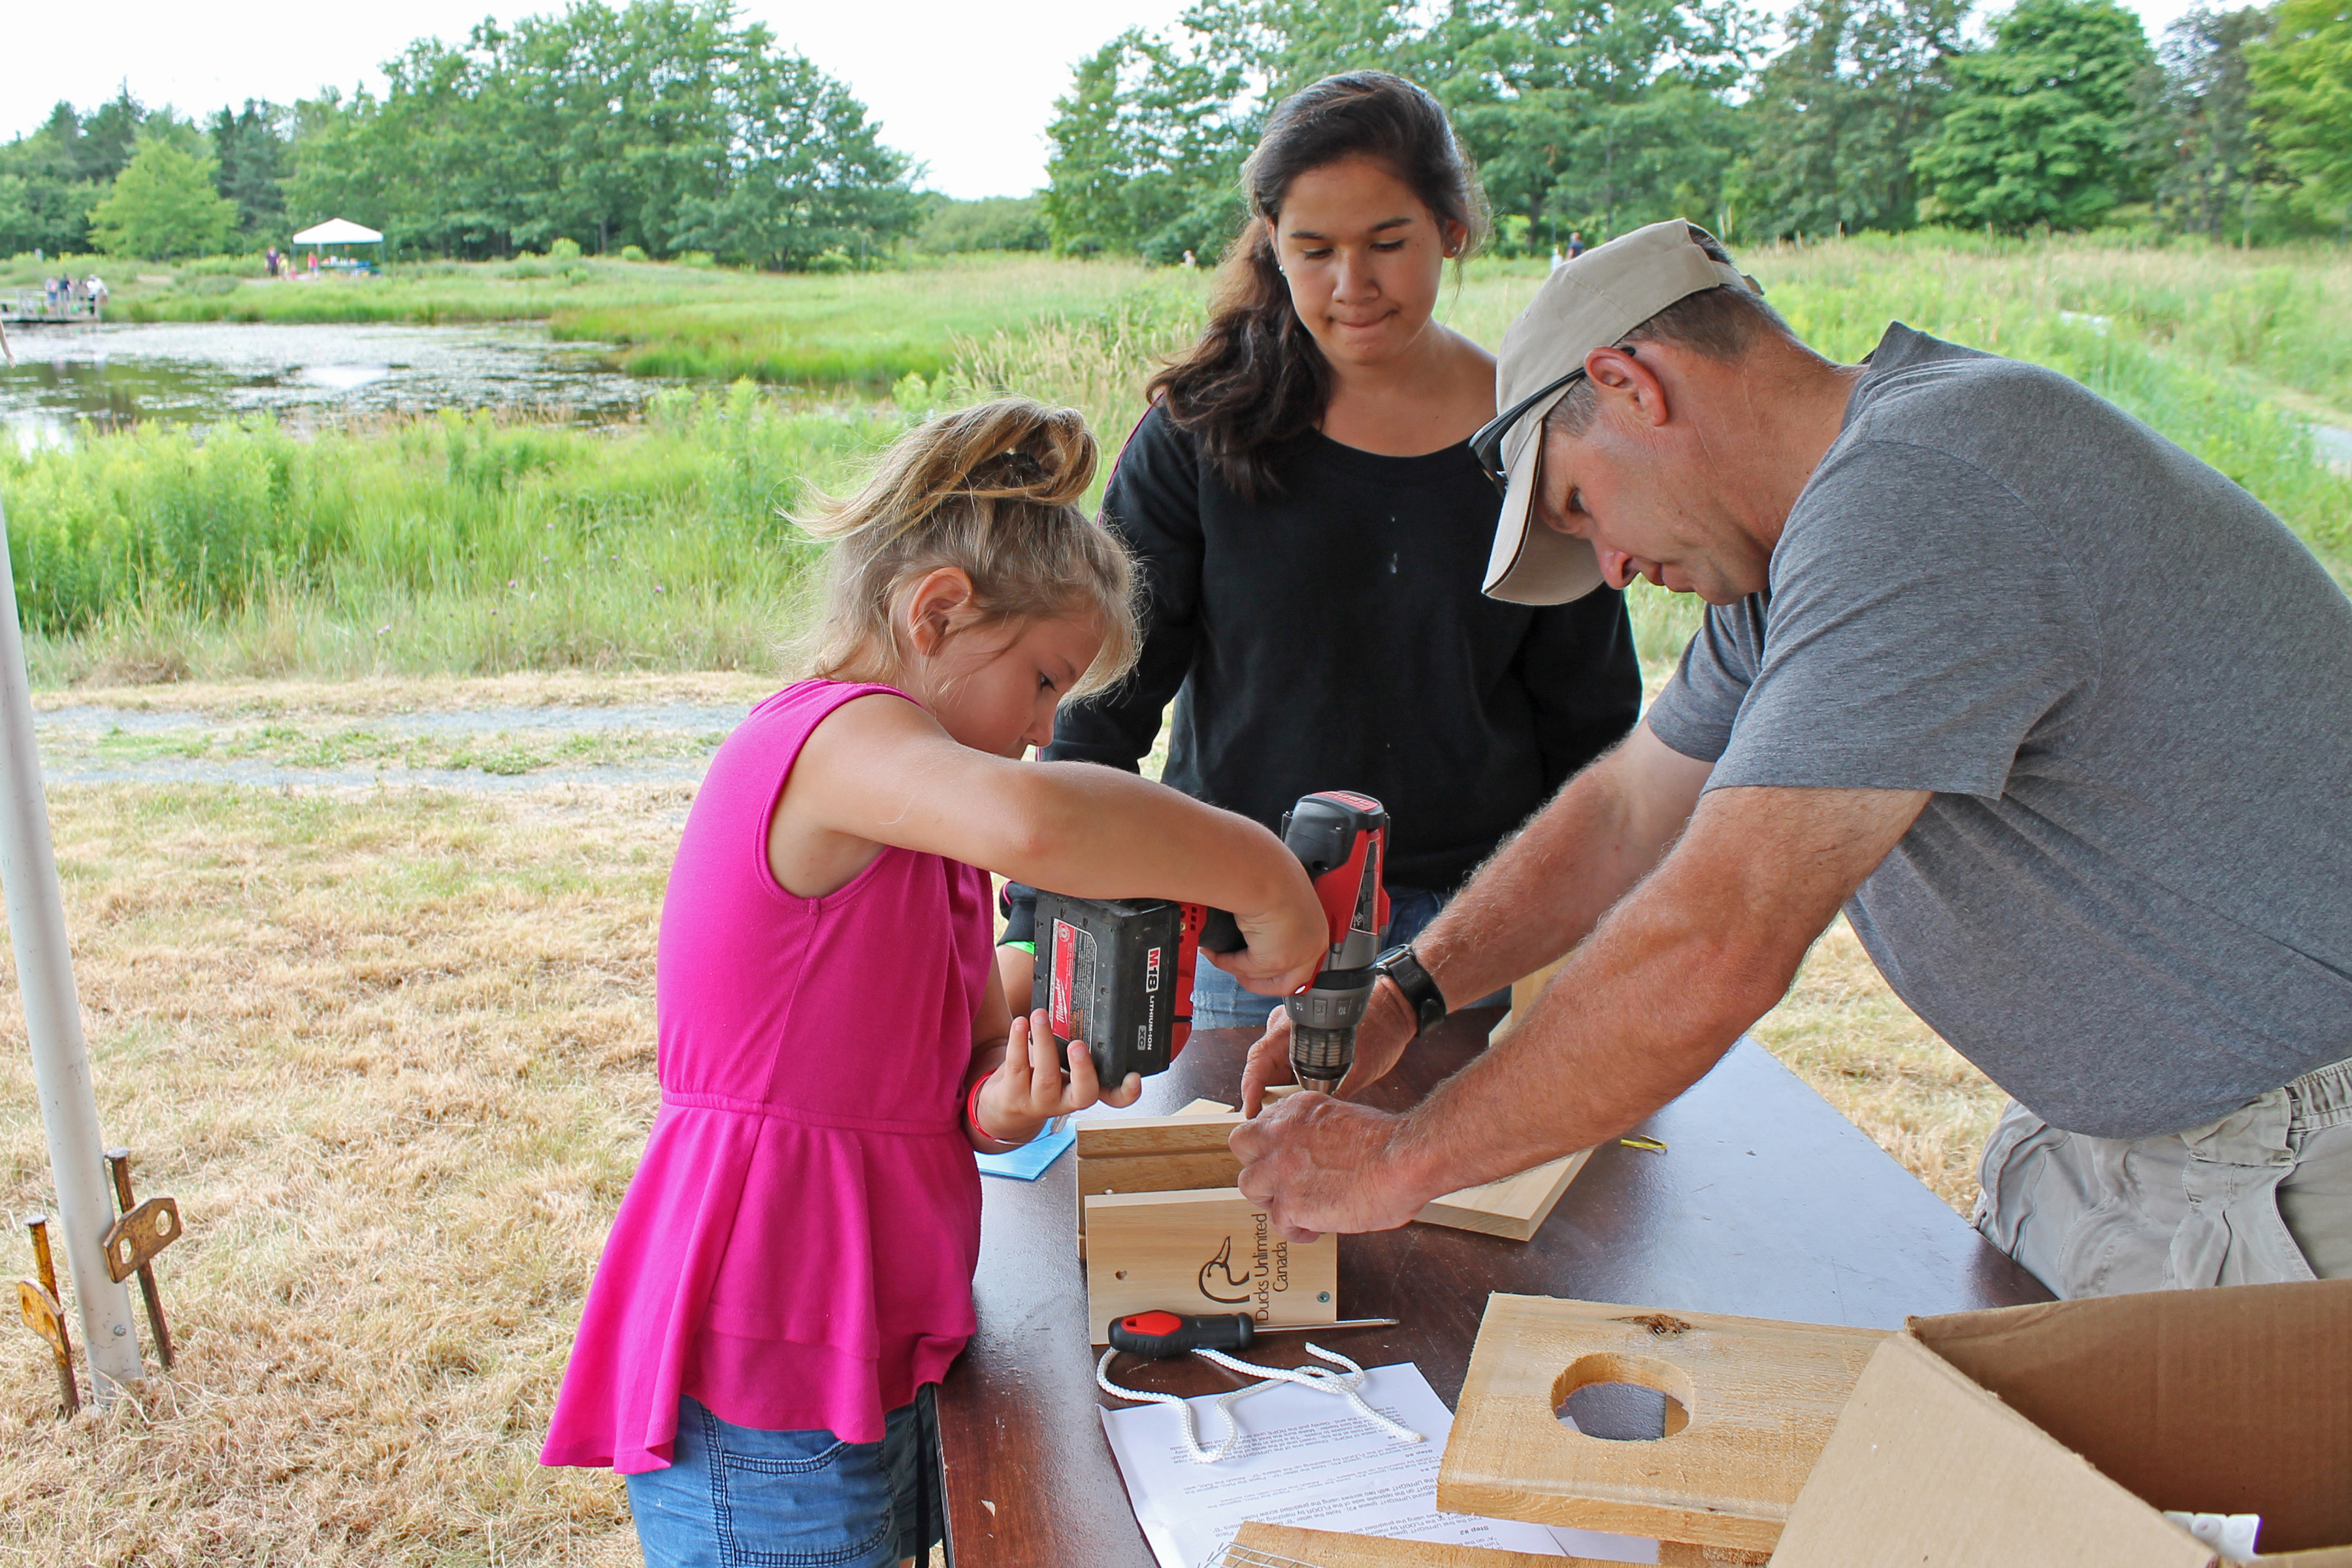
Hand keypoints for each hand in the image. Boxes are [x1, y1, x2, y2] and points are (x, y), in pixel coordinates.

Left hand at [974, 1009, 1140, 1146]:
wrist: (1010, 1107)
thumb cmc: (1044, 1077)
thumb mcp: (1066, 1066)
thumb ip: (1079, 1047)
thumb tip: (1086, 1003)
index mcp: (1085, 1089)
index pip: (1114, 1097)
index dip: (1127, 1091)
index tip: (1133, 1077)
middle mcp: (1067, 1101)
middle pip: (1083, 1092)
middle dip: (1083, 1069)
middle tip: (1079, 1044)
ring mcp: (1040, 1102)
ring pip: (1046, 1076)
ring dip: (1044, 1042)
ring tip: (1040, 1016)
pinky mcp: (1014, 1096)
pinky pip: (1017, 1067)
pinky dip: (1018, 1042)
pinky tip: (1020, 1024)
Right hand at [1208, 870, 1327, 997]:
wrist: (1266, 873)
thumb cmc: (1272, 873)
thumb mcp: (1277, 898)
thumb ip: (1271, 916)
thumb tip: (1255, 923)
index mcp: (1316, 929)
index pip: (1303, 960)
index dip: (1279, 967)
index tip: (1260, 964)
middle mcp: (1311, 946)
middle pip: (1288, 982)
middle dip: (1260, 983)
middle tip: (1241, 974)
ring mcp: (1296, 956)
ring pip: (1264, 978)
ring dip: (1239, 971)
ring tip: (1221, 958)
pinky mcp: (1275, 960)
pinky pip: (1245, 968)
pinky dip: (1226, 962)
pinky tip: (1215, 952)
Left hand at [1229, 1092, 1430, 1240]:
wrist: (1404, 1160)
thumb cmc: (1388, 1144)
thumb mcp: (1343, 1119)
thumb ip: (1317, 1134)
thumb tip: (1315, 1157)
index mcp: (1297, 1109)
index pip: (1262, 1123)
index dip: (1270, 1144)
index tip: (1282, 1158)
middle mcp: (1281, 1135)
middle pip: (1242, 1146)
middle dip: (1258, 1162)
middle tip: (1279, 1181)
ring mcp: (1281, 1169)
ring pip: (1250, 1186)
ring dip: (1272, 1199)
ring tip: (1296, 1211)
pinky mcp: (1291, 1204)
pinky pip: (1279, 1223)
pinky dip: (1296, 1230)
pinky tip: (1315, 1230)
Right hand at [1240, 977, 1417, 1115]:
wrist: (1396, 1011)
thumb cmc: (1379, 1029)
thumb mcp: (1358, 1067)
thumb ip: (1333, 1092)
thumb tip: (1314, 1121)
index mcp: (1290, 1027)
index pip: (1257, 1060)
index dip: (1251, 1090)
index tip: (1251, 1114)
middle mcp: (1284, 1029)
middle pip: (1262, 1069)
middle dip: (1264, 1098)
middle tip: (1270, 1125)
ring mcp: (1291, 1036)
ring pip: (1275, 1072)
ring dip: (1279, 1095)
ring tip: (1287, 1120)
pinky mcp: (1302, 1045)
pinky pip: (1289, 1069)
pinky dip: (1292, 1088)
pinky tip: (1302, 1105)